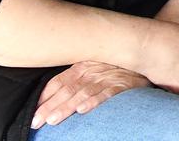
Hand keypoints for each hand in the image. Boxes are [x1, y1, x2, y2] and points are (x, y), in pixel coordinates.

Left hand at [32, 61, 148, 127]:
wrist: (144, 56)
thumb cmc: (115, 66)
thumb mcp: (93, 67)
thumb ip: (75, 79)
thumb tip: (49, 96)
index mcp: (82, 66)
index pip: (59, 82)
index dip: (45, 97)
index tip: (33, 112)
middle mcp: (92, 71)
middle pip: (67, 90)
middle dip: (50, 107)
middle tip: (37, 121)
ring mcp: (107, 78)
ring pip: (82, 93)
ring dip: (67, 107)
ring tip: (53, 120)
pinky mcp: (123, 85)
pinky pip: (106, 94)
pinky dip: (94, 101)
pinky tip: (83, 110)